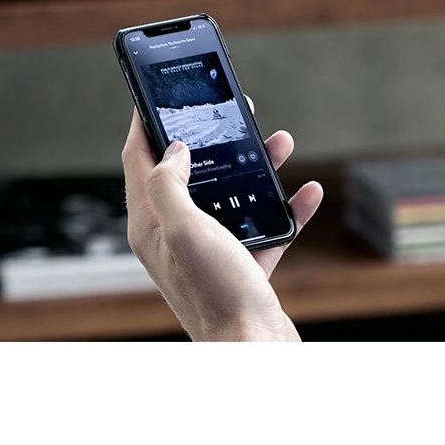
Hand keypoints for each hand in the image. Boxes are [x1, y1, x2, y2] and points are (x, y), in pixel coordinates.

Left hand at [122, 100, 322, 340]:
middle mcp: (176, 235)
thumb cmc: (216, 295)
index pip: (138, 160)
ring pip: (231, 195)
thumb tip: (175, 150)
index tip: (155, 94)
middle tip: (230, 109)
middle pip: (189, 172)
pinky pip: (264, 227)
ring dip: (255, 167)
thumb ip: (169, 184)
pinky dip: (285, 208)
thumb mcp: (184, 229)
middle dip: (210, 136)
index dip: (146, 123)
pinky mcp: (243, 266)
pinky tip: (307, 192)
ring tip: (279, 141)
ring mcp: (210, 251)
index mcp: (152, 224)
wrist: (254, 350)